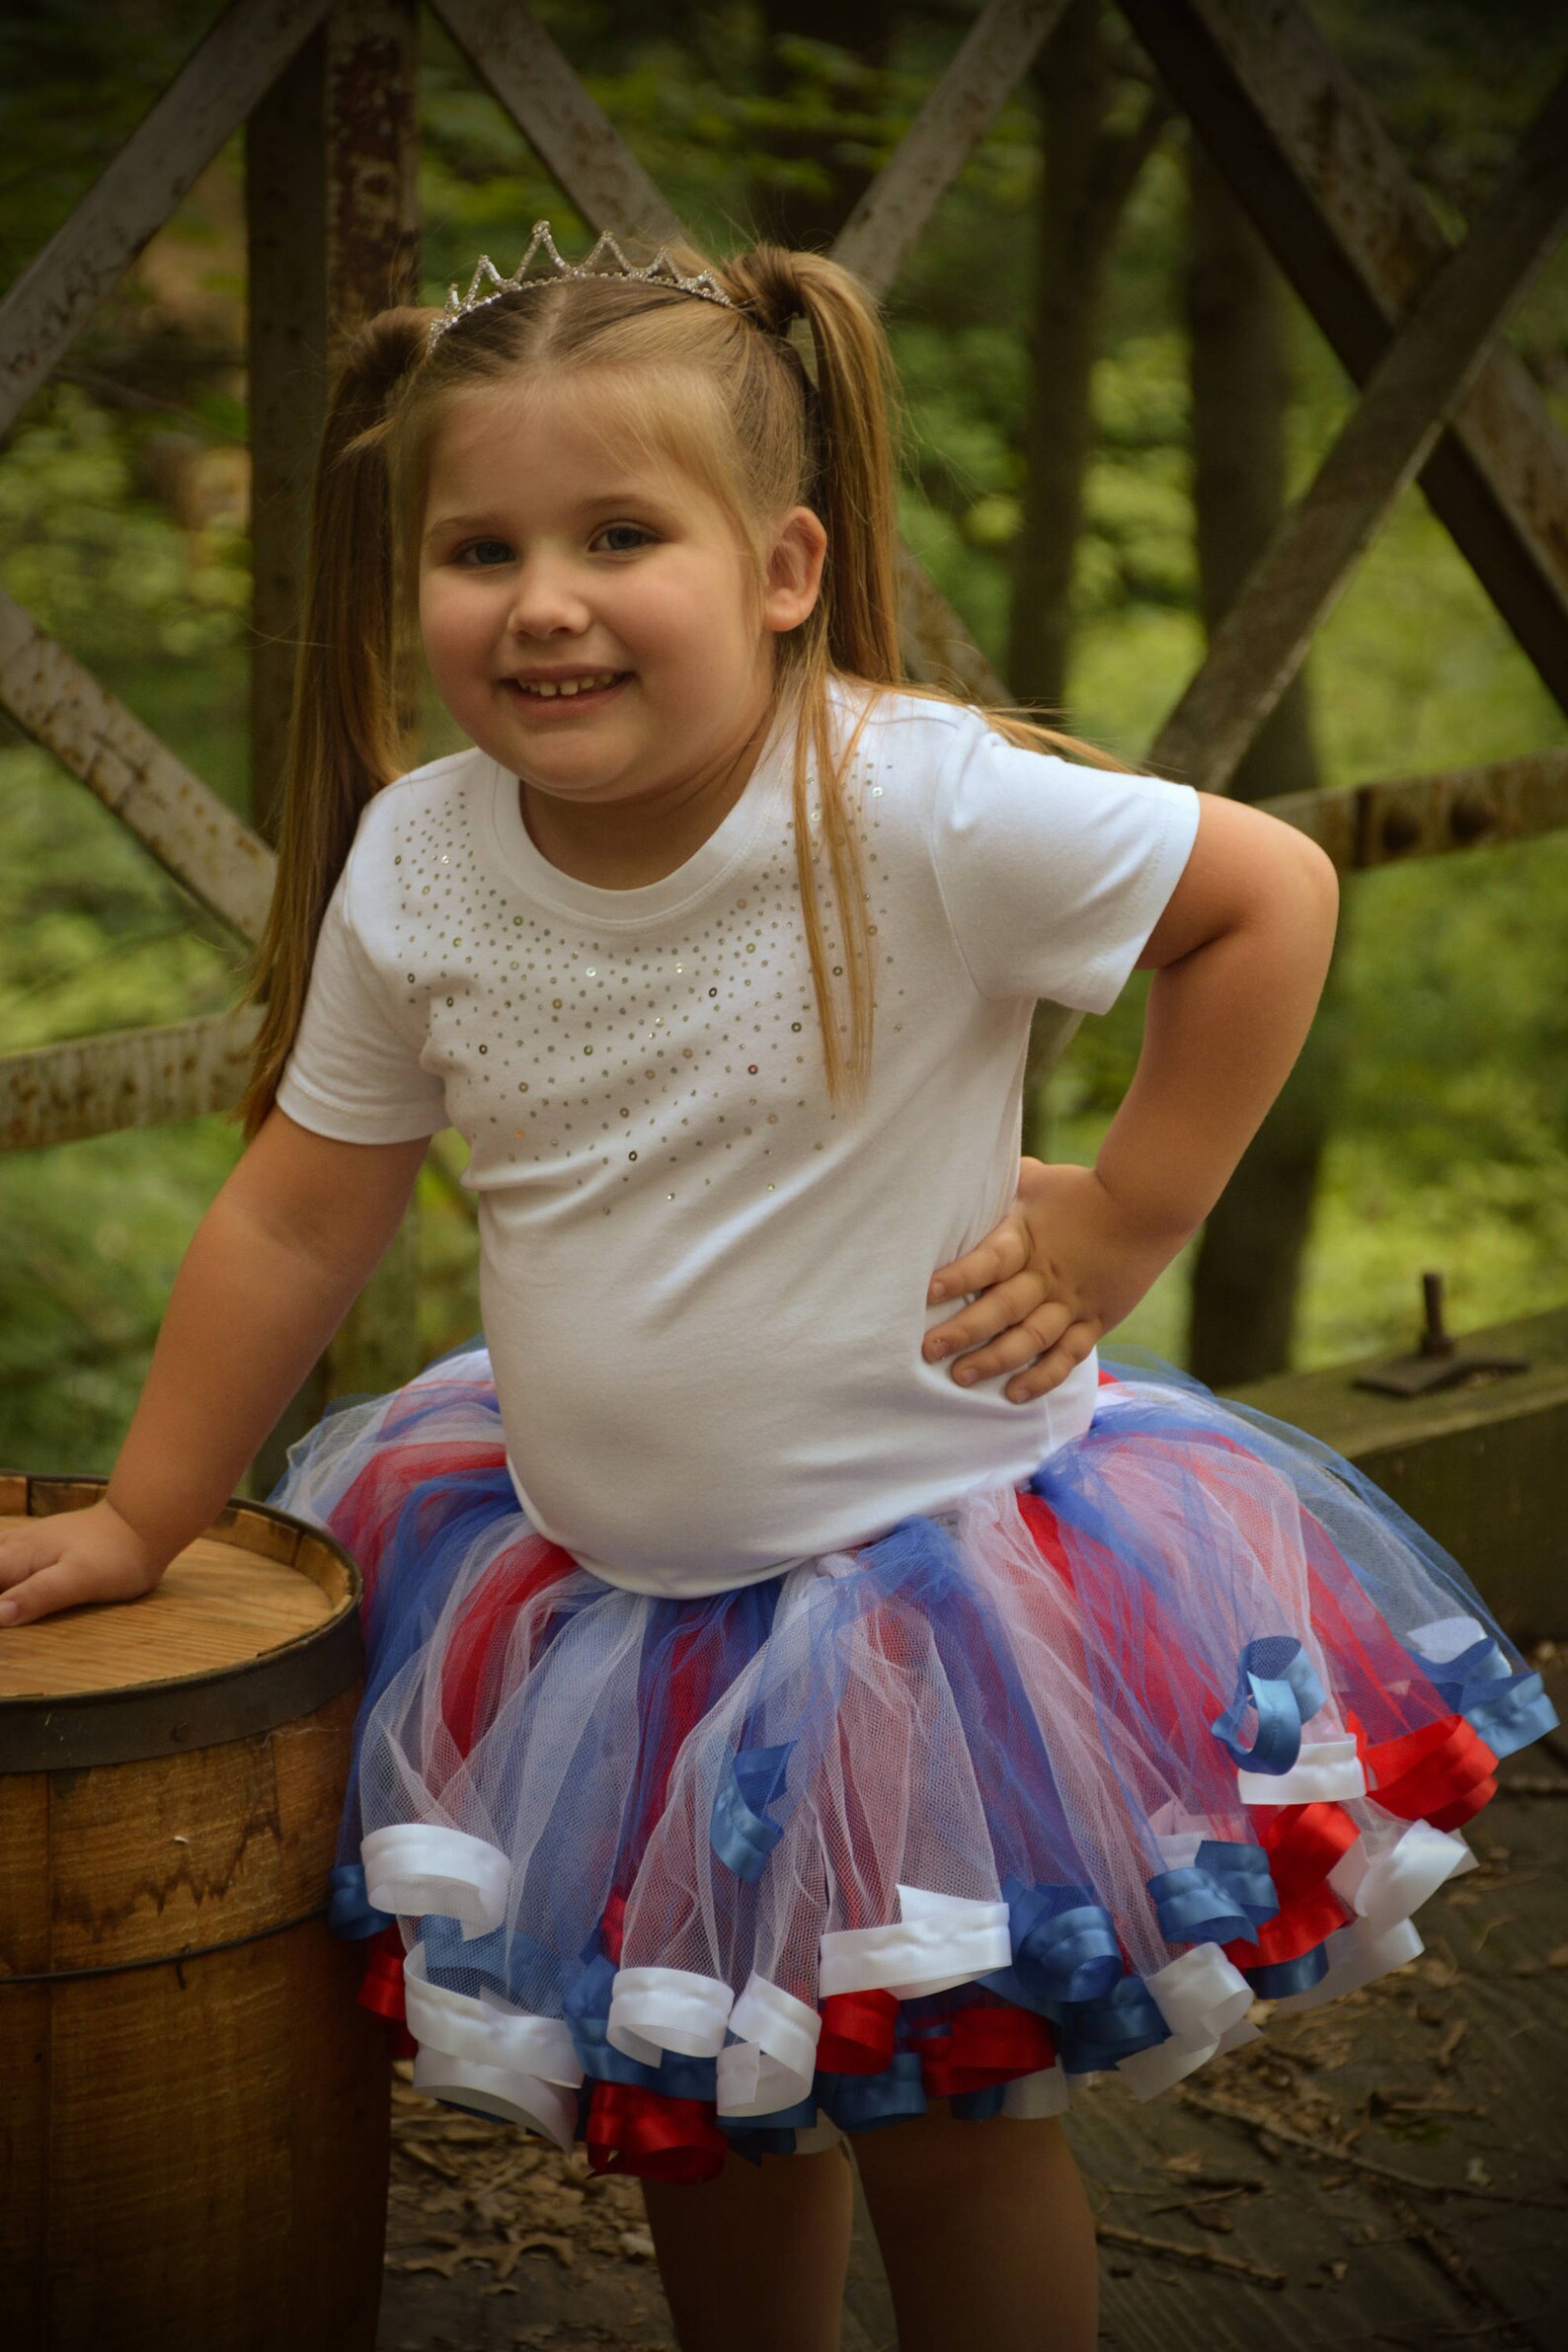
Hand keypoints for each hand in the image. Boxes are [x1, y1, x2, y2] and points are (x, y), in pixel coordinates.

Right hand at [0, 1498, 164, 1626]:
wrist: (143, 1522)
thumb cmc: (116, 1555)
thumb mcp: (79, 1580)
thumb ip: (37, 1596)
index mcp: (15, 1558)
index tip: (1, 1631)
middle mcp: (12, 1548)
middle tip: (5, 1632)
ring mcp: (24, 1544)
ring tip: (5, 1608)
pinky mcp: (38, 1547)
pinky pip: (1, 1559)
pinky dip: (1, 1574)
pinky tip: (7, 1586)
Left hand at [923, 1158, 1190, 1402]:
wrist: (1148, 1204)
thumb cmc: (1083, 1189)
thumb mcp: (1035, 1179)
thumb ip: (1000, 1187)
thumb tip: (961, 1177)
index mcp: (1028, 1238)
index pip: (990, 1260)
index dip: (959, 1277)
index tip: (928, 1292)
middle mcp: (1048, 1276)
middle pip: (1003, 1307)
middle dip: (964, 1331)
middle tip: (929, 1350)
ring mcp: (1073, 1303)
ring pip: (1031, 1339)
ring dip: (996, 1360)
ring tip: (961, 1377)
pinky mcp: (1095, 1321)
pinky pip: (1068, 1356)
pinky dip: (1043, 1377)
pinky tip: (1014, 1394)